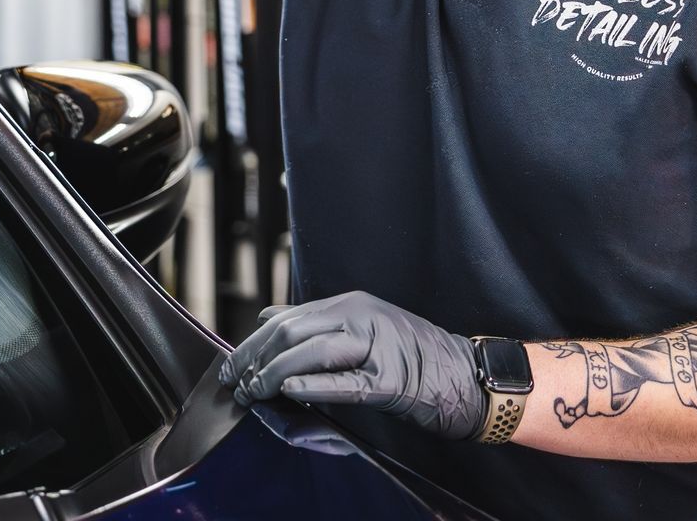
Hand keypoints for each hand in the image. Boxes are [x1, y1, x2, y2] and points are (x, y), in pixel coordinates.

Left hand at [218, 290, 483, 440]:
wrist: (465, 375)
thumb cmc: (412, 355)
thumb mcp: (361, 327)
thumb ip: (315, 321)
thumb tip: (267, 316)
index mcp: (351, 304)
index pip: (287, 319)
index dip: (253, 344)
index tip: (232, 367)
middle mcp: (360, 316)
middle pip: (292, 333)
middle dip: (254, 359)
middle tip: (235, 383)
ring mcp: (377, 345)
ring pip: (311, 352)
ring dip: (273, 374)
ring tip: (254, 392)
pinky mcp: (390, 380)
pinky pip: (344, 382)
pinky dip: (312, 385)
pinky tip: (288, 391)